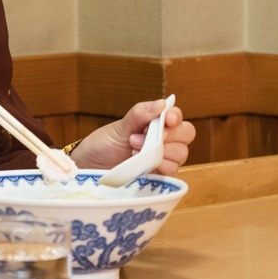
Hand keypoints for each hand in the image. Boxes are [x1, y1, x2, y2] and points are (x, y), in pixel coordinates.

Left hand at [69, 98, 195, 175]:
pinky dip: (160, 166)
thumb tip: (162, 104)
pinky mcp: (159, 175)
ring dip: (160, 151)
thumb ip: (141, 114)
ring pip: (181, 154)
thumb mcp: (121, 126)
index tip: (167, 119)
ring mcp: (163, 158)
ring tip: (134, 149)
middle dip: (169, 135)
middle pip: (186, 134)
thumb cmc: (107, 143)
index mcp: (157, 123)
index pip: (177, 117)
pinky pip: (172, 171)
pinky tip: (142, 163)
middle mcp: (165, 140)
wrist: (92, 165)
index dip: (176, 116)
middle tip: (144, 136)